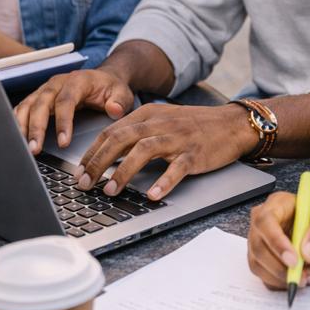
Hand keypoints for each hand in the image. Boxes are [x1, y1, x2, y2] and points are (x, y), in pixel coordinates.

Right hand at [14, 68, 133, 153]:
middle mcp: (57, 83)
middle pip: (41, 103)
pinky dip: (17, 123)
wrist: (103, 79)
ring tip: (23, 148)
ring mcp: (45, 90)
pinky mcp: (37, 98)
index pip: (66, 100)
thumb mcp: (122, 93)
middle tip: (35, 149)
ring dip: (22, 127)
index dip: (63, 122)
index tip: (64, 143)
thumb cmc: (110, 88)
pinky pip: (22, 109)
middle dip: (36, 127)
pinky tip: (16, 139)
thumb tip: (114, 109)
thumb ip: (119, 101)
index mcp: (77, 80)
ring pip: (27, 106)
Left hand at [73, 101, 256, 200]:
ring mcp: (178, 138)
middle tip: (84, 184)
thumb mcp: (162, 121)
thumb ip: (137, 132)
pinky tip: (152, 195)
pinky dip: (163, 182)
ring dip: (123, 172)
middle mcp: (160, 123)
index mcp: (149, 114)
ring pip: (144, 151)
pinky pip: (177, 168)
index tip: (78, 172)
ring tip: (110, 191)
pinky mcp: (195, 154)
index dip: (92, 152)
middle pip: (121, 139)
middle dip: (98, 162)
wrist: (231, 124)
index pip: (112, 131)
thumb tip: (108, 153)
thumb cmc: (194, 126)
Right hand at [247, 190, 309, 289]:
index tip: (293, 261)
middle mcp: (262, 222)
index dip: (276, 243)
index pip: (265, 222)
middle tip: (302, 277)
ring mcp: (259, 241)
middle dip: (279, 267)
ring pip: (258, 265)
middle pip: (258, 247)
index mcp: (276, 204)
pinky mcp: (261, 258)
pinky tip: (300, 279)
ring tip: (306, 278)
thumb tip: (308, 253)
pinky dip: (281, 283)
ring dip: (281, 278)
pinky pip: (264, 276)